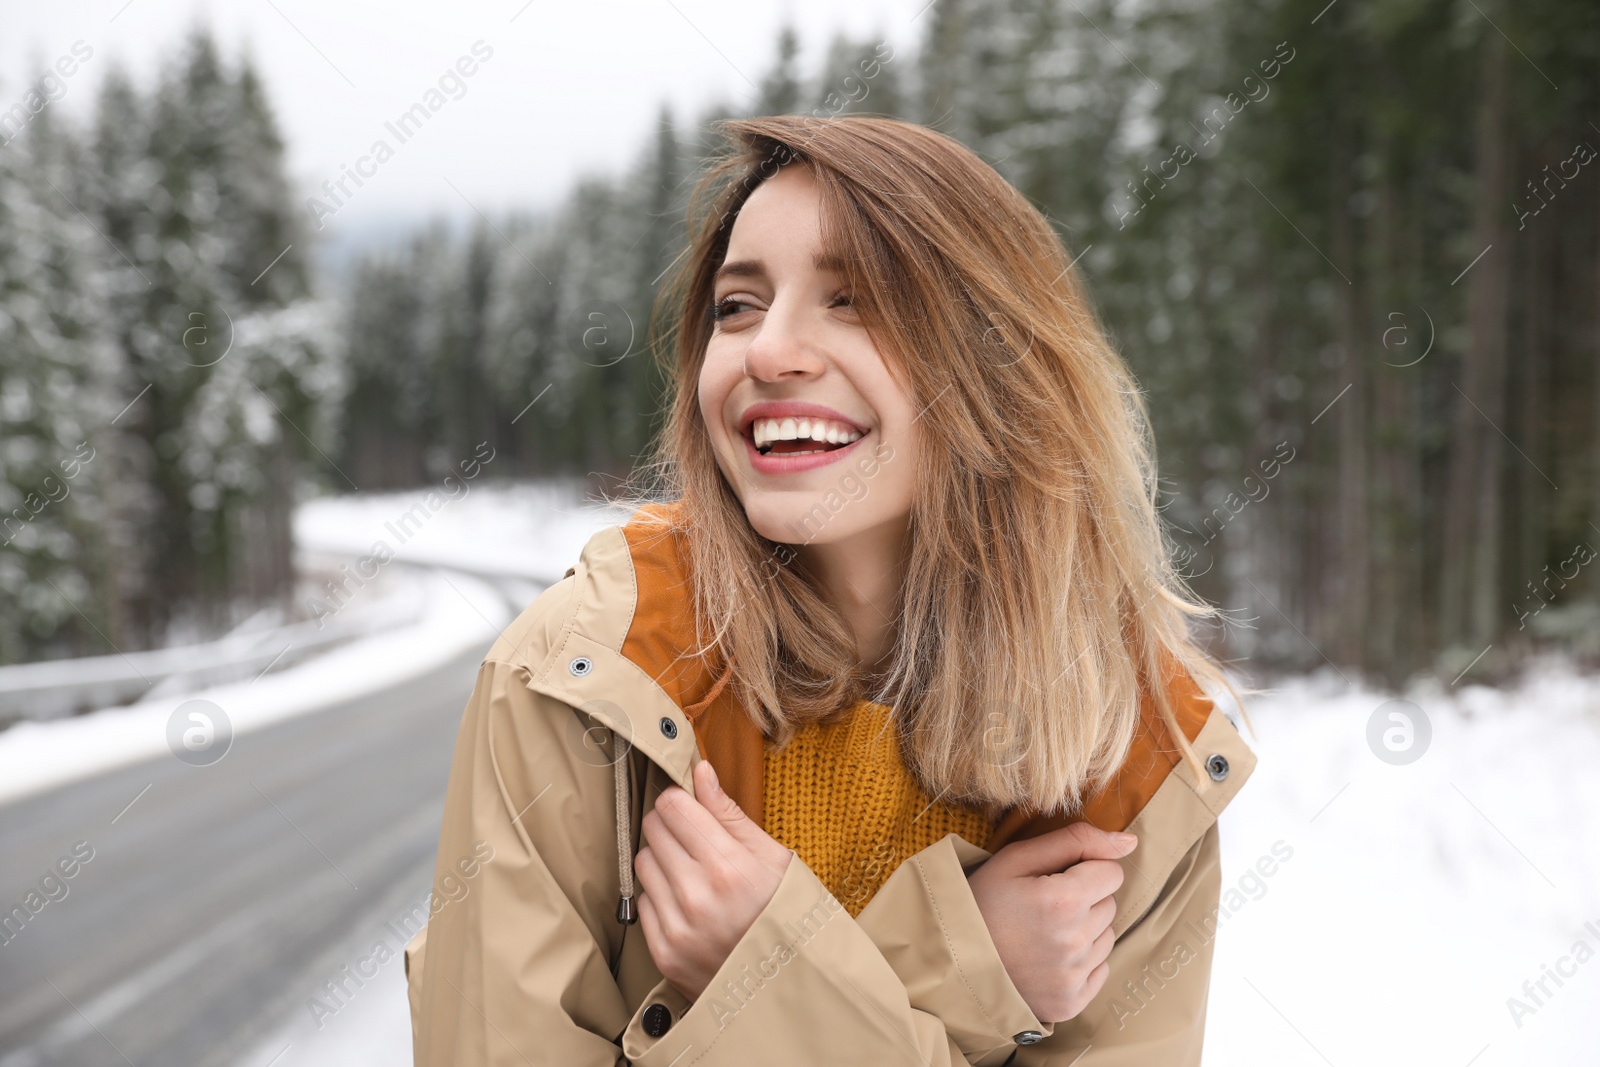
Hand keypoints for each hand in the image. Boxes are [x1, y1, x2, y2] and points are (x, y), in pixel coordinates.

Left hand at [635, 759, 793, 999]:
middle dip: (671, 826)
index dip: (681, 800)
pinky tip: (689, 905)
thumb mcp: (774, 859)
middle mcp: (697, 897)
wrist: (789, 985)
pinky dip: (661, 897)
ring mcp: (677, 929)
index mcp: (729, 867)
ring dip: (663, 860)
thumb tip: (700, 771)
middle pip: (653, 829)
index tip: (692, 809)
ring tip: (694, 874)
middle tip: (696, 841)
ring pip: (643, 863)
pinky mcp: (664, 954)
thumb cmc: (787, 914)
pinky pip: (643, 903)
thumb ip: (729, 814)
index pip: (672, 806)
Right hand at [965, 822, 1135, 1021]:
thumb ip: (1076, 840)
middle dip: (1084, 899)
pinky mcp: (1072, 1002)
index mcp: (1064, 899)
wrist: (950, 960)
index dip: (1085, 869)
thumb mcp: (1017, 858)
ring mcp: (1074, 976)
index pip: (1112, 873)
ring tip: (1044, 932)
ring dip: (1084, 930)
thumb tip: (1129, 841)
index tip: (1056, 877)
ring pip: (1107, 936)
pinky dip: (1081, 962)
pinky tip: (1048, 957)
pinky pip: (1100, 969)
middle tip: (1043, 906)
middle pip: (1110, 904)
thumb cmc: (982, 901)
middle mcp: (1075, 941)